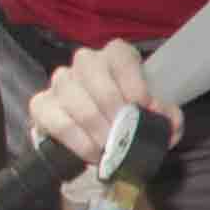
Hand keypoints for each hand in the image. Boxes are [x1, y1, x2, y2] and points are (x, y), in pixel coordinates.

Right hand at [22, 36, 155, 177]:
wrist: (94, 133)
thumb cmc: (127, 116)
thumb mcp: (152, 114)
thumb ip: (167, 116)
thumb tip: (168, 123)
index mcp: (115, 55)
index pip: (122, 58)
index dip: (134, 84)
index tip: (143, 109)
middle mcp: (85, 62)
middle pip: (95, 76)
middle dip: (113, 109)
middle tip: (123, 134)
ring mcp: (61, 81)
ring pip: (76, 98)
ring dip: (96, 128)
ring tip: (109, 148)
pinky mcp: (41, 104)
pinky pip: (59, 121)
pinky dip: (79, 141)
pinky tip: (93, 154)